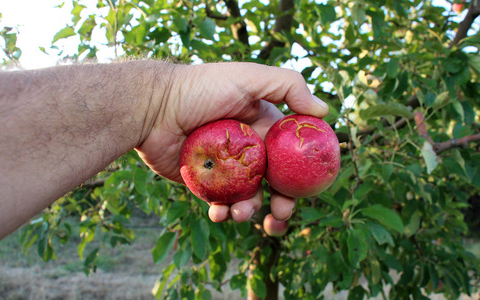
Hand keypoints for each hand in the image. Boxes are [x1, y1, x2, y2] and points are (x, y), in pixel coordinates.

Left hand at [135, 62, 328, 222]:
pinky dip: (223, 212)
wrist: (155, 106)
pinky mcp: (204, 183)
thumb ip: (289, 86)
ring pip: (249, 197)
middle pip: (274, 183)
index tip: (307, 189)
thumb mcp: (249, 77)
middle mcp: (247, 149)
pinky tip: (219, 212)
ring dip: (250, 211)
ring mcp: (226, 168)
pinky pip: (220, 203)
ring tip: (240, 213)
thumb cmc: (202, 89)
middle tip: (281, 215)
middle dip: (282, 203)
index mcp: (262, 128)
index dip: (302, 174)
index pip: (290, 155)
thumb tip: (324, 112)